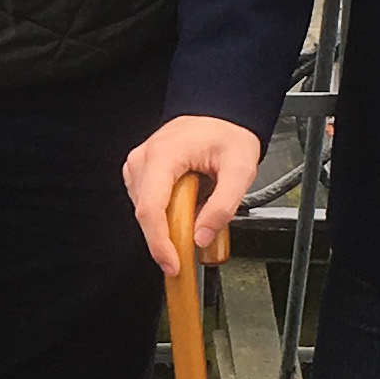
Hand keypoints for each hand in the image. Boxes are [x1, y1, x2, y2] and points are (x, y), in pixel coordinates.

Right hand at [123, 114, 264, 277]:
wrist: (219, 113)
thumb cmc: (227, 134)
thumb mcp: (240, 171)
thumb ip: (223, 207)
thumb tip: (201, 237)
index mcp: (164, 156)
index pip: (151, 209)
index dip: (159, 243)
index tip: (173, 265)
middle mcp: (143, 159)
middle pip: (146, 214)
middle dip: (169, 236)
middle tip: (199, 239)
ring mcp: (138, 164)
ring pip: (145, 211)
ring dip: (169, 223)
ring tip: (198, 207)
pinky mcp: (141, 171)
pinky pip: (148, 204)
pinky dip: (166, 213)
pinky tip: (186, 203)